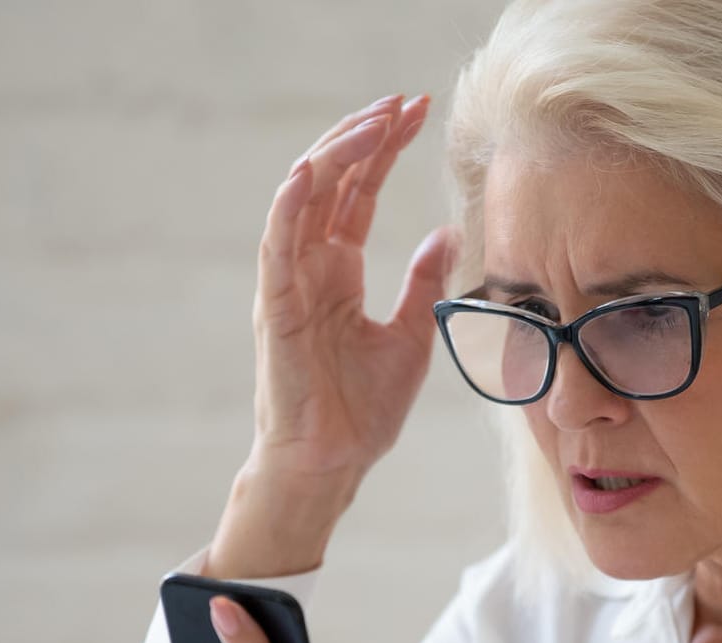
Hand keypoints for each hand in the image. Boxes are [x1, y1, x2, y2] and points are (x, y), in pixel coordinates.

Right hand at [251, 92, 459, 484]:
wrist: (332, 462)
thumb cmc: (362, 410)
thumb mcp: (410, 335)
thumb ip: (422, 281)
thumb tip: (447, 233)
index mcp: (337, 271)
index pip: (359, 192)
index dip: (385, 150)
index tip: (419, 113)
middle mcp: (309, 267)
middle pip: (333, 181)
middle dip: (367, 136)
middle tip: (404, 102)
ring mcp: (288, 283)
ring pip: (304, 197)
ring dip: (337, 153)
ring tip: (375, 121)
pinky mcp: (274, 307)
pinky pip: (277, 244)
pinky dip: (291, 203)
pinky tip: (315, 169)